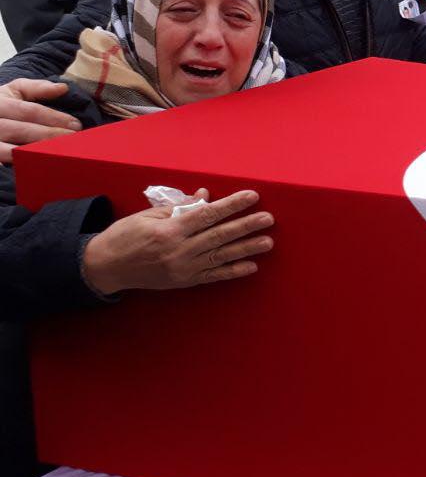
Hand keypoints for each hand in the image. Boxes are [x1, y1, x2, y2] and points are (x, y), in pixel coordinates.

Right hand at [0, 79, 80, 165]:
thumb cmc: (2, 105)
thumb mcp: (15, 91)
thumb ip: (37, 88)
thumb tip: (63, 88)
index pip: (29, 111)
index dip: (54, 118)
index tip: (76, 125)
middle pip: (21, 130)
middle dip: (49, 136)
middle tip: (73, 141)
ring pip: (11, 150)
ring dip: (37, 153)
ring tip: (59, 154)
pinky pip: (3, 163)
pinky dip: (20, 166)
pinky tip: (37, 167)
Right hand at [81, 189, 274, 295]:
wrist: (105, 267)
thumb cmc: (125, 235)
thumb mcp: (148, 215)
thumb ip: (179, 207)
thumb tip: (205, 196)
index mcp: (170, 229)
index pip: (207, 214)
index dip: (232, 205)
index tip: (252, 196)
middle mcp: (179, 250)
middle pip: (219, 235)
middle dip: (245, 226)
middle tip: (268, 219)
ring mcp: (183, 268)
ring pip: (220, 256)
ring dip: (246, 249)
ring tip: (268, 242)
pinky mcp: (184, 281)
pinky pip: (213, 276)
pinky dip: (232, 272)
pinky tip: (251, 266)